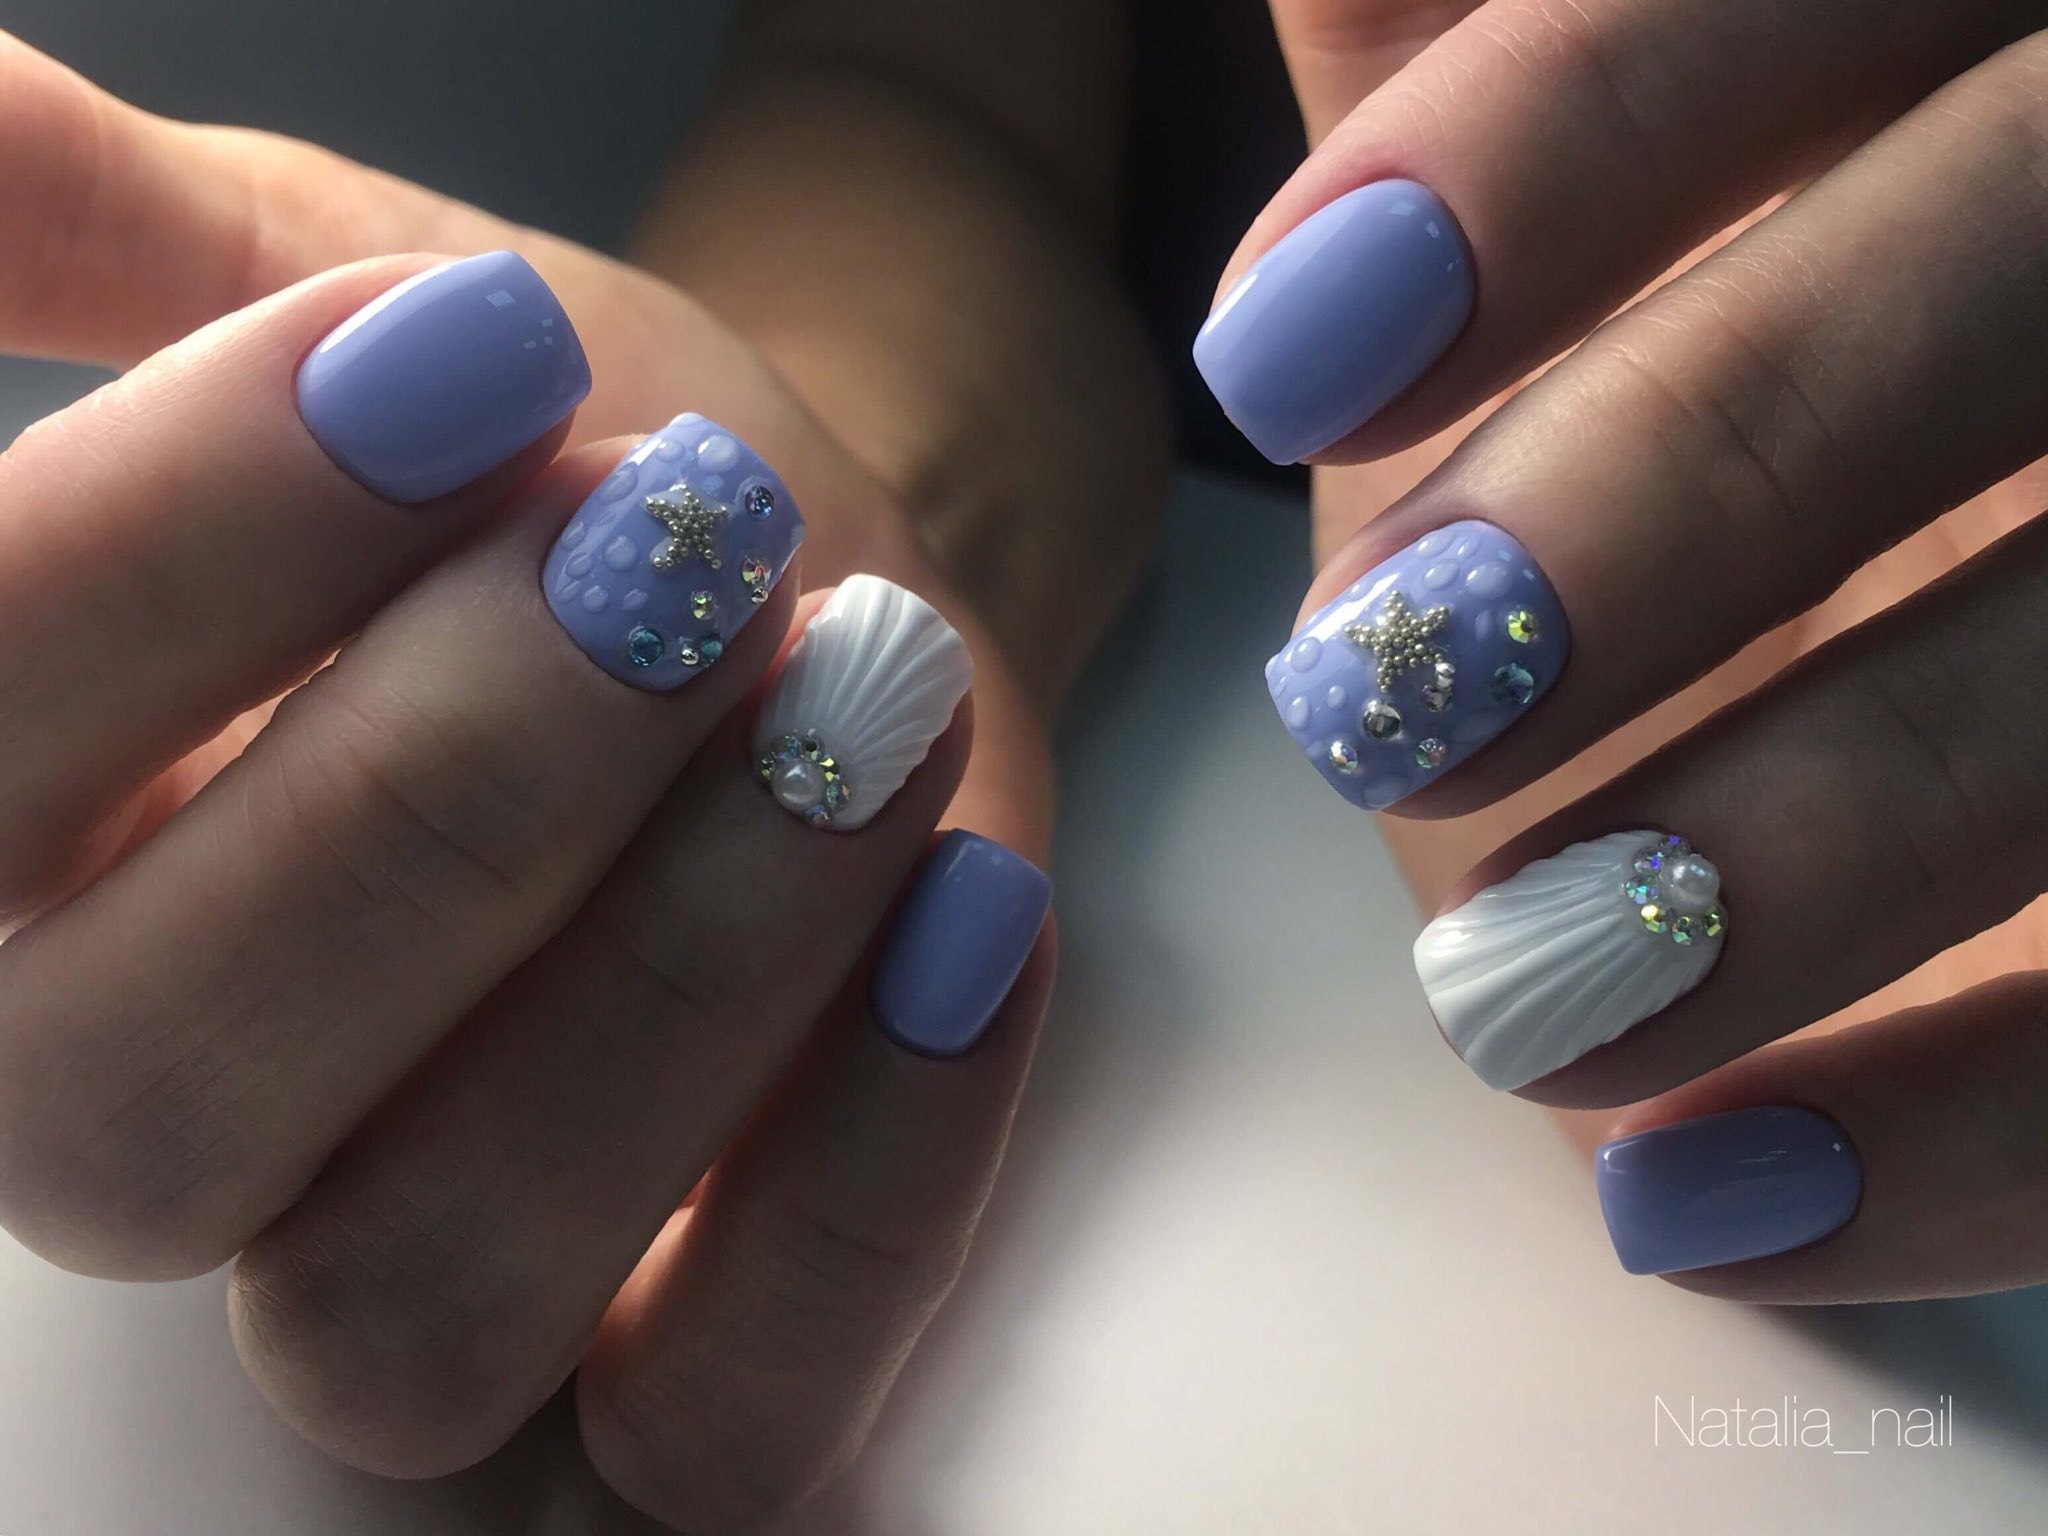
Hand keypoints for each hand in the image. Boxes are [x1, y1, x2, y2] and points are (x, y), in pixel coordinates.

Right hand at [0, 34, 1057, 1531]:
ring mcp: (427, 1271)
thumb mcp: (347, 292)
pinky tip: (977, 919)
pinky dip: (869, 1182)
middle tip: (684, 549)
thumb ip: (118, 235)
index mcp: (20, 843)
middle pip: (142, 1103)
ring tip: (865, 695)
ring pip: (421, 1296)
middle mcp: (169, 1108)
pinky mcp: (684, 1365)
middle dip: (440, 797)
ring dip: (675, 982)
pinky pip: (730, 1417)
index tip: (466, 357)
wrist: (821, 585)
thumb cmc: (576, 454)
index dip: (188, 549)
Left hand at [1203, 0, 2047, 1297]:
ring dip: (1830, 834)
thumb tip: (1318, 16)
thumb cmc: (1638, 375)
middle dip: (1703, 478)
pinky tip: (1710, 1202)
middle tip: (1384, 703)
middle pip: (2037, 259)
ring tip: (1527, 998)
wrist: (1795, 609)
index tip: (1279, 355)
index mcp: (1960, 18)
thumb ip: (1459, 60)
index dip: (1573, 133)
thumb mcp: (1555, 185)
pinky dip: (1989, 1129)